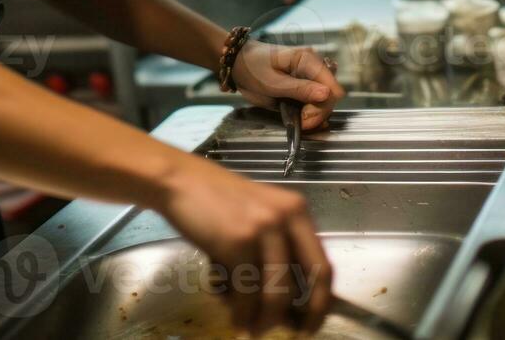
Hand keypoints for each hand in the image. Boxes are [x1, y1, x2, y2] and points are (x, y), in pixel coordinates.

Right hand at [161, 156, 333, 335]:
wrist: (181, 181)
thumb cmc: (217, 203)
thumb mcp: (258, 217)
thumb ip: (277, 250)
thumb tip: (290, 305)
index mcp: (297, 211)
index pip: (324, 264)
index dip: (322, 302)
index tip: (312, 325)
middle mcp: (287, 217)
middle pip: (310, 281)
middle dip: (301, 316)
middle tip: (289, 335)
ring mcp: (263, 228)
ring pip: (277, 293)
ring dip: (265, 321)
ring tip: (252, 330)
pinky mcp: (238, 242)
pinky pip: (246, 293)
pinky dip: (241, 314)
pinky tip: (236, 321)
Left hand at [232, 41, 345, 130]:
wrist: (239, 64)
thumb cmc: (253, 67)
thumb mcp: (272, 82)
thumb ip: (299, 89)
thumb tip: (326, 94)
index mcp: (308, 59)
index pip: (331, 85)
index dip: (322, 105)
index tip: (306, 118)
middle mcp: (313, 67)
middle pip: (330, 96)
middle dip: (318, 113)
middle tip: (301, 121)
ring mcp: (310, 78)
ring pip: (325, 101)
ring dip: (315, 115)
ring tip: (299, 119)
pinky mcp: (305, 88)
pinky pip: (315, 103)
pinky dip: (310, 114)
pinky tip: (301, 118)